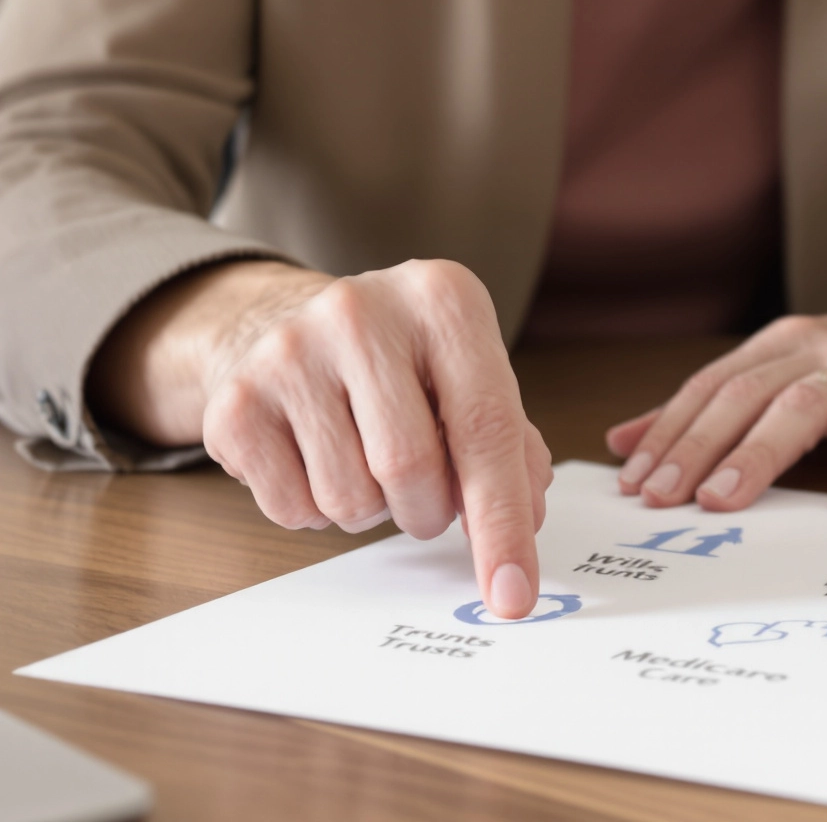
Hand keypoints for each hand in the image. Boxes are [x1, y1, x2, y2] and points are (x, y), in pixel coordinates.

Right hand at [89, 258, 551, 618]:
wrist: (291, 327)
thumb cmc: (402, 363)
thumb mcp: (470, 374)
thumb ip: (510, 446)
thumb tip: (524, 523)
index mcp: (443, 299)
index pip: (485, 426)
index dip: (502, 520)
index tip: (512, 595)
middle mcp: (362, 312)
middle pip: (411, 468)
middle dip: (429, 511)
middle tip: (427, 497)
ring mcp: (289, 352)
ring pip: (349, 498)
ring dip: (373, 511)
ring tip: (367, 462)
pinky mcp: (234, 402)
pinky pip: (291, 511)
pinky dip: (318, 512)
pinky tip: (319, 460)